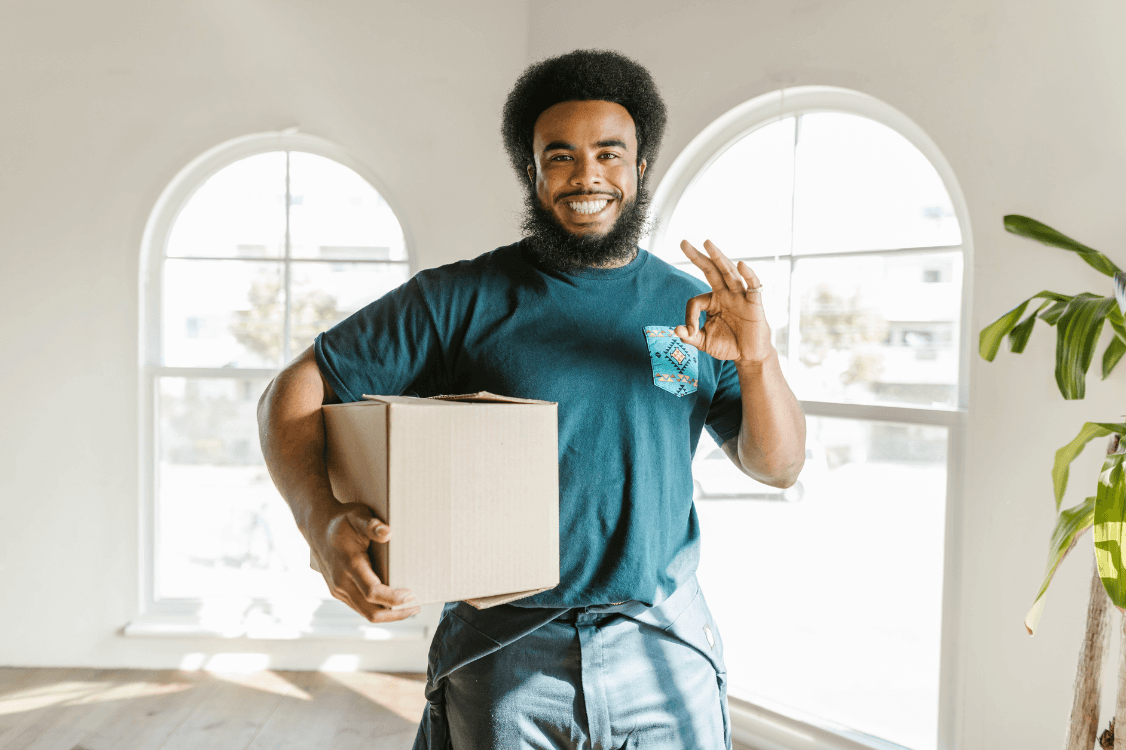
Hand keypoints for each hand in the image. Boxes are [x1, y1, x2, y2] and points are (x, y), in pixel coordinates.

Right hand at [310, 503, 419, 621]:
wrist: (317, 527)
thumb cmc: (342, 521)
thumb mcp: (358, 516)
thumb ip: (371, 525)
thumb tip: (387, 533)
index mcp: (349, 564)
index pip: (372, 592)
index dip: (393, 598)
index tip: (411, 594)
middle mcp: (341, 582)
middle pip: (371, 611)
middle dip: (396, 613)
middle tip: (416, 606)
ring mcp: (338, 590)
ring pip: (366, 613)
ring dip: (389, 614)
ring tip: (409, 607)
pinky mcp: (339, 592)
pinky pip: (361, 608)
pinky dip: (378, 609)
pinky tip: (392, 603)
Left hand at [675, 240, 774, 366]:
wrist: (750, 355)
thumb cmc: (728, 345)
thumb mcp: (704, 342)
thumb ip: (689, 336)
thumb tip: (675, 330)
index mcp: (713, 301)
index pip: (695, 301)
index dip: (689, 316)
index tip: (690, 331)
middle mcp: (726, 294)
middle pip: (711, 271)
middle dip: (697, 257)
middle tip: (683, 242)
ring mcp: (740, 296)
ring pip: (729, 273)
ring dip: (718, 257)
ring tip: (707, 243)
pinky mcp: (754, 303)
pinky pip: (753, 286)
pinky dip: (749, 275)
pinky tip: (741, 265)